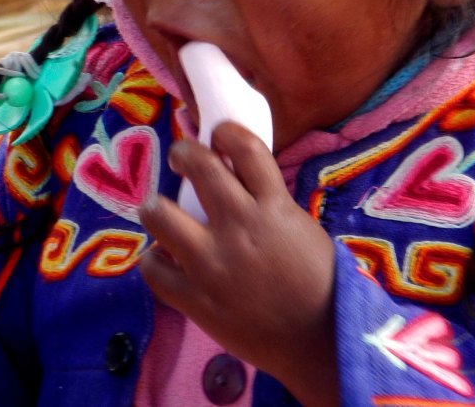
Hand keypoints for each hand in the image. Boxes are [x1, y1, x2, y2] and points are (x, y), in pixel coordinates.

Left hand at [138, 122, 338, 406]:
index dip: (227, 133)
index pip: (245, 147)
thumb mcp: (301, 228)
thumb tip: (237, 182)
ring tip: (158, 208)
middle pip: (199, 166)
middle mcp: (239, 225)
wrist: (319, 341)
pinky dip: (154, 260)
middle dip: (184, 152)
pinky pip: (154, 269)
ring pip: (159, 214)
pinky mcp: (195, 298)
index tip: (218, 135)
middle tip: (181, 156)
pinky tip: (162, 258)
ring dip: (155, 205)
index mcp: (274, 206)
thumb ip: (270, 204)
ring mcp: (212, 262)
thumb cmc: (321, 283)